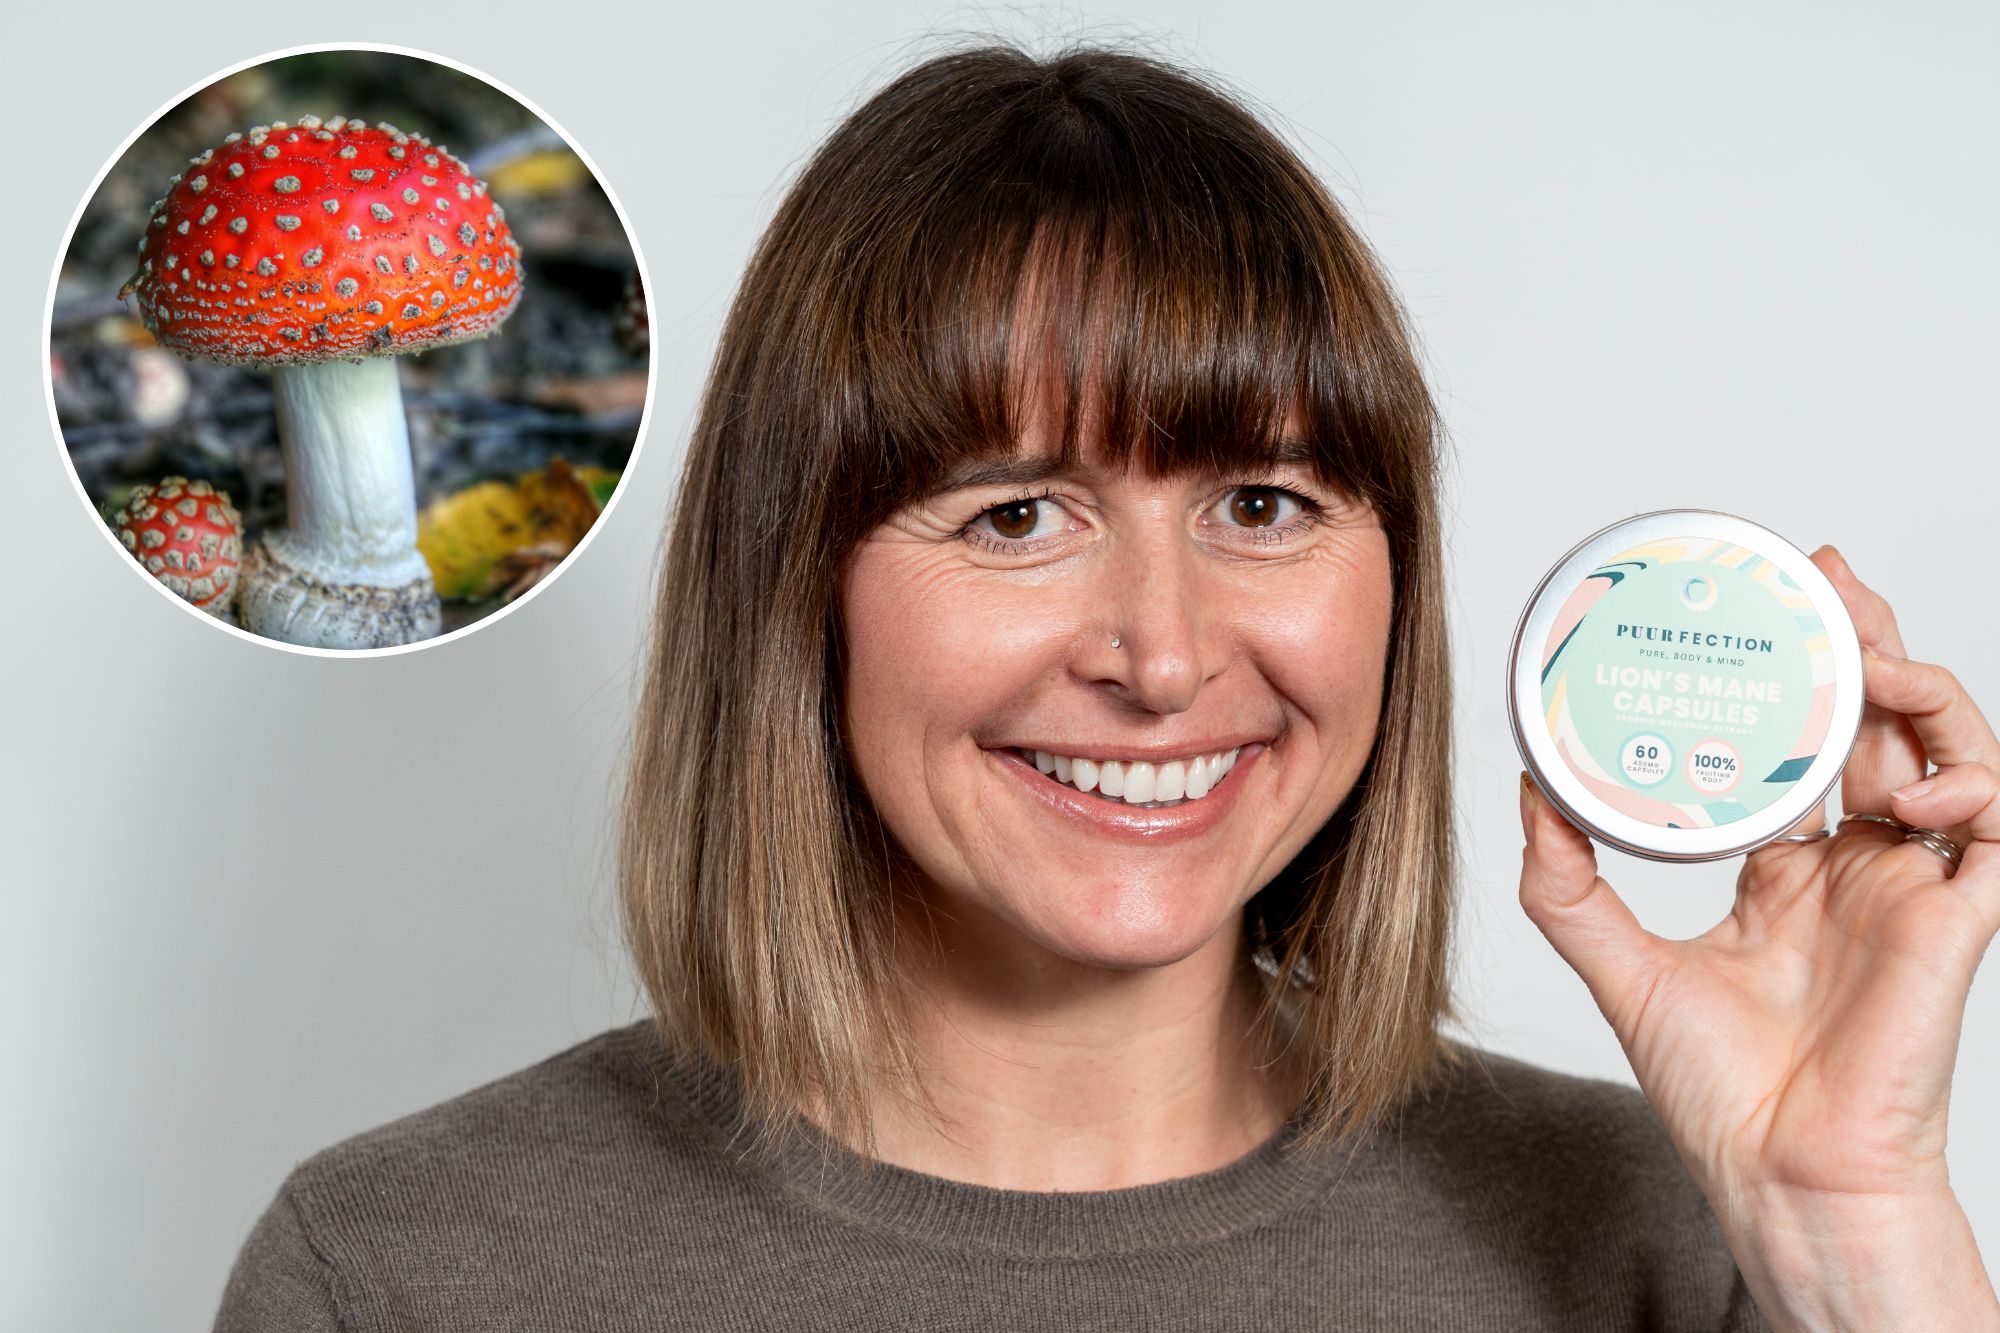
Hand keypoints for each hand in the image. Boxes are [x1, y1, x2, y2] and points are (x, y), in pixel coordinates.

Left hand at [1517, 543, 1998, 1328]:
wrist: (1778, 1178)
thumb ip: (1568, 883)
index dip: (1788, 675)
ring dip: (1915, 689)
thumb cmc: (1718, 1095)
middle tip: (1824, 577)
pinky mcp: (1956, 923)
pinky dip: (1970, 786)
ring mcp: (1909, 890)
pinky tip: (1911, 785)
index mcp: (1788, 875)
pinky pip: (1994, 830)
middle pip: (1874, 724)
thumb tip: (1528, 791)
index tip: (1749, 609)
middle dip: (1860, 641)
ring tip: (1866, 652)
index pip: (1798, 748)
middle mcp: (1854, 870)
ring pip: (1943, 752)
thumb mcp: (1617, 966)